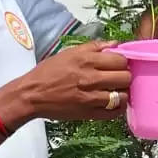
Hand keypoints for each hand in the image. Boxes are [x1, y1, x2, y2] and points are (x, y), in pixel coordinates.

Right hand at [0, 41, 131, 124]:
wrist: (31, 95)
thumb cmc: (48, 72)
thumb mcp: (69, 53)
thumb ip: (94, 47)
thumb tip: (115, 43)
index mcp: (86, 60)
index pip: (120, 60)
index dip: (122, 61)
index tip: (118, 64)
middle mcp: (90, 78)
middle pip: (125, 77)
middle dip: (124, 76)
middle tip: (118, 77)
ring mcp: (91, 98)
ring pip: (122, 95)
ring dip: (122, 92)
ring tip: (116, 90)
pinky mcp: (89, 114)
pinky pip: (114, 113)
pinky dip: (117, 108)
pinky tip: (113, 103)